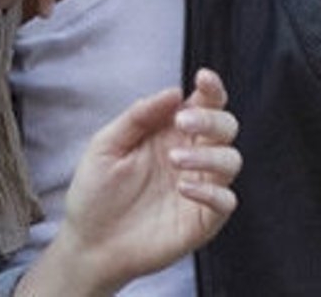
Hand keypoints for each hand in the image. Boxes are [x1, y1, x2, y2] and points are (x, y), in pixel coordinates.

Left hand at [19, 69, 239, 295]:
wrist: (89, 242)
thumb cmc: (96, 192)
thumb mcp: (106, 145)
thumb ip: (139, 116)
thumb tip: (174, 92)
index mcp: (170, 133)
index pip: (204, 104)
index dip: (211, 88)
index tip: (203, 79)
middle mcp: (191, 156)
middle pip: (225, 126)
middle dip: (211, 118)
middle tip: (183, 122)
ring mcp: (200, 188)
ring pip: (232, 160)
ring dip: (209, 153)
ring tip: (174, 160)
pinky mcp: (203, 220)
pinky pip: (226, 201)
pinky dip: (211, 191)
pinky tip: (183, 188)